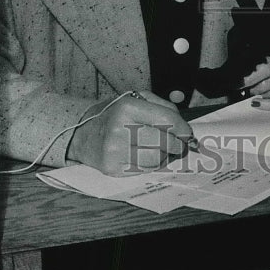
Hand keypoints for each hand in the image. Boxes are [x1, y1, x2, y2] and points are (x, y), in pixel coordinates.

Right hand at [67, 90, 193, 175]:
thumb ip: (162, 107)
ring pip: (156, 160)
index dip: (182, 128)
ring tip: (162, 150)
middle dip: (176, 145)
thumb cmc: (114, 114)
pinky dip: (152, 165)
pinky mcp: (113, 168)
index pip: (166, 119)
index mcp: (128, 107)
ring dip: (165, 157)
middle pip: (163, 142)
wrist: (83, 133)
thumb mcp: (136, 99)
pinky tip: (148, 157)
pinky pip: (144, 170)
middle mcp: (120, 128)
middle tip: (179, 145)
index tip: (187, 133)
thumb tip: (183, 127)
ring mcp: (115, 151)